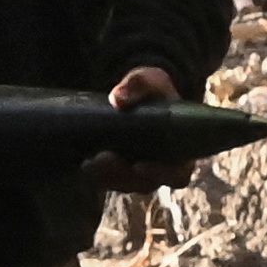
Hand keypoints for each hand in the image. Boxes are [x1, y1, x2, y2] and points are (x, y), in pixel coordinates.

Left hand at [90, 62, 194, 192]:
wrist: (138, 96)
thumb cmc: (153, 91)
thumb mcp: (150, 80)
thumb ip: (139, 84)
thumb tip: (118, 98)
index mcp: (180, 152)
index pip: (177, 174)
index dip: (161, 174)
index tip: (139, 165)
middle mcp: (161, 169)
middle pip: (145, 184)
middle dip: (123, 175)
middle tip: (105, 158)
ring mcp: (139, 174)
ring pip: (124, 185)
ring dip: (107, 177)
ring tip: (91, 160)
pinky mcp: (119, 173)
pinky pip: (108, 182)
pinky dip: (97, 175)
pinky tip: (85, 163)